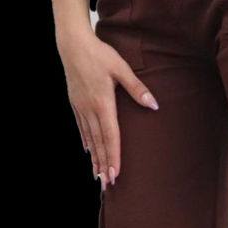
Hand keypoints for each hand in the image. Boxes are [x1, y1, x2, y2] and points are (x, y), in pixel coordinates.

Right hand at [57, 31, 158, 189]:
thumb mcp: (121, 68)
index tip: (116, 173)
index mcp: (103, 103)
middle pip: (98, 143)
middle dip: (103, 165)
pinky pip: (82, 128)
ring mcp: (81, 108)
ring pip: (89, 138)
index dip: (113, 156)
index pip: (111, 136)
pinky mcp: (75, 103)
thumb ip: (137, 88)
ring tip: (97, 175)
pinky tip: (88, 152)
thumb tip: (154, 105)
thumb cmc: (100, 54)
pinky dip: (86, 142)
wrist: (72, 44)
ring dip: (94, 158)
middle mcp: (90, 110)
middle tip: (107, 184)